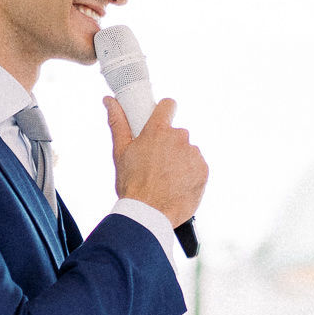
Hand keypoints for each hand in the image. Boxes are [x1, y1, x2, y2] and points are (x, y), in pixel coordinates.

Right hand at [104, 94, 208, 228]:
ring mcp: (193, 154)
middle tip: (156, 164)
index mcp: (158, 131)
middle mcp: (179, 138)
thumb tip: (109, 101)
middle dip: (169, 145)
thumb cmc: (132, 184)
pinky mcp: (204, 170)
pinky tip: (177, 185)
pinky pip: (198, 167)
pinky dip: (190, 174)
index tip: (161, 121)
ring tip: (166, 179)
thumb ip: (118, 123)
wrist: (149, 214)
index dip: (164, 112)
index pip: (168, 106)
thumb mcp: (120, 152)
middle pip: (177, 134)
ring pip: (188, 152)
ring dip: (180, 161)